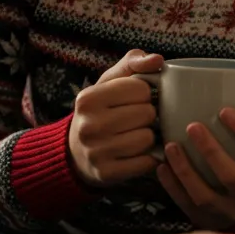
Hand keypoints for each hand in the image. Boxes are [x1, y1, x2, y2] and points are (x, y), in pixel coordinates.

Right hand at [68, 49, 162, 186]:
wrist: (76, 151)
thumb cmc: (101, 109)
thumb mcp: (110, 81)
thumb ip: (134, 62)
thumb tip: (158, 60)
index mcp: (88, 98)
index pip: (141, 88)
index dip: (145, 93)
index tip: (134, 99)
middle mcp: (88, 126)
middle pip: (147, 114)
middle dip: (147, 115)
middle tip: (136, 119)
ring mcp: (96, 152)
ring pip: (148, 138)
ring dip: (148, 136)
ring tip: (136, 134)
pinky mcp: (106, 174)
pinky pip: (146, 162)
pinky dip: (148, 157)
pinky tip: (137, 153)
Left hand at [155, 95, 234, 229]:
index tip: (223, 110)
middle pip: (231, 175)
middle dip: (211, 151)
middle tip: (192, 126)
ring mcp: (226, 209)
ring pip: (204, 194)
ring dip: (185, 170)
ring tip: (170, 146)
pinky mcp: (204, 219)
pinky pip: (185, 204)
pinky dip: (171, 186)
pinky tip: (161, 167)